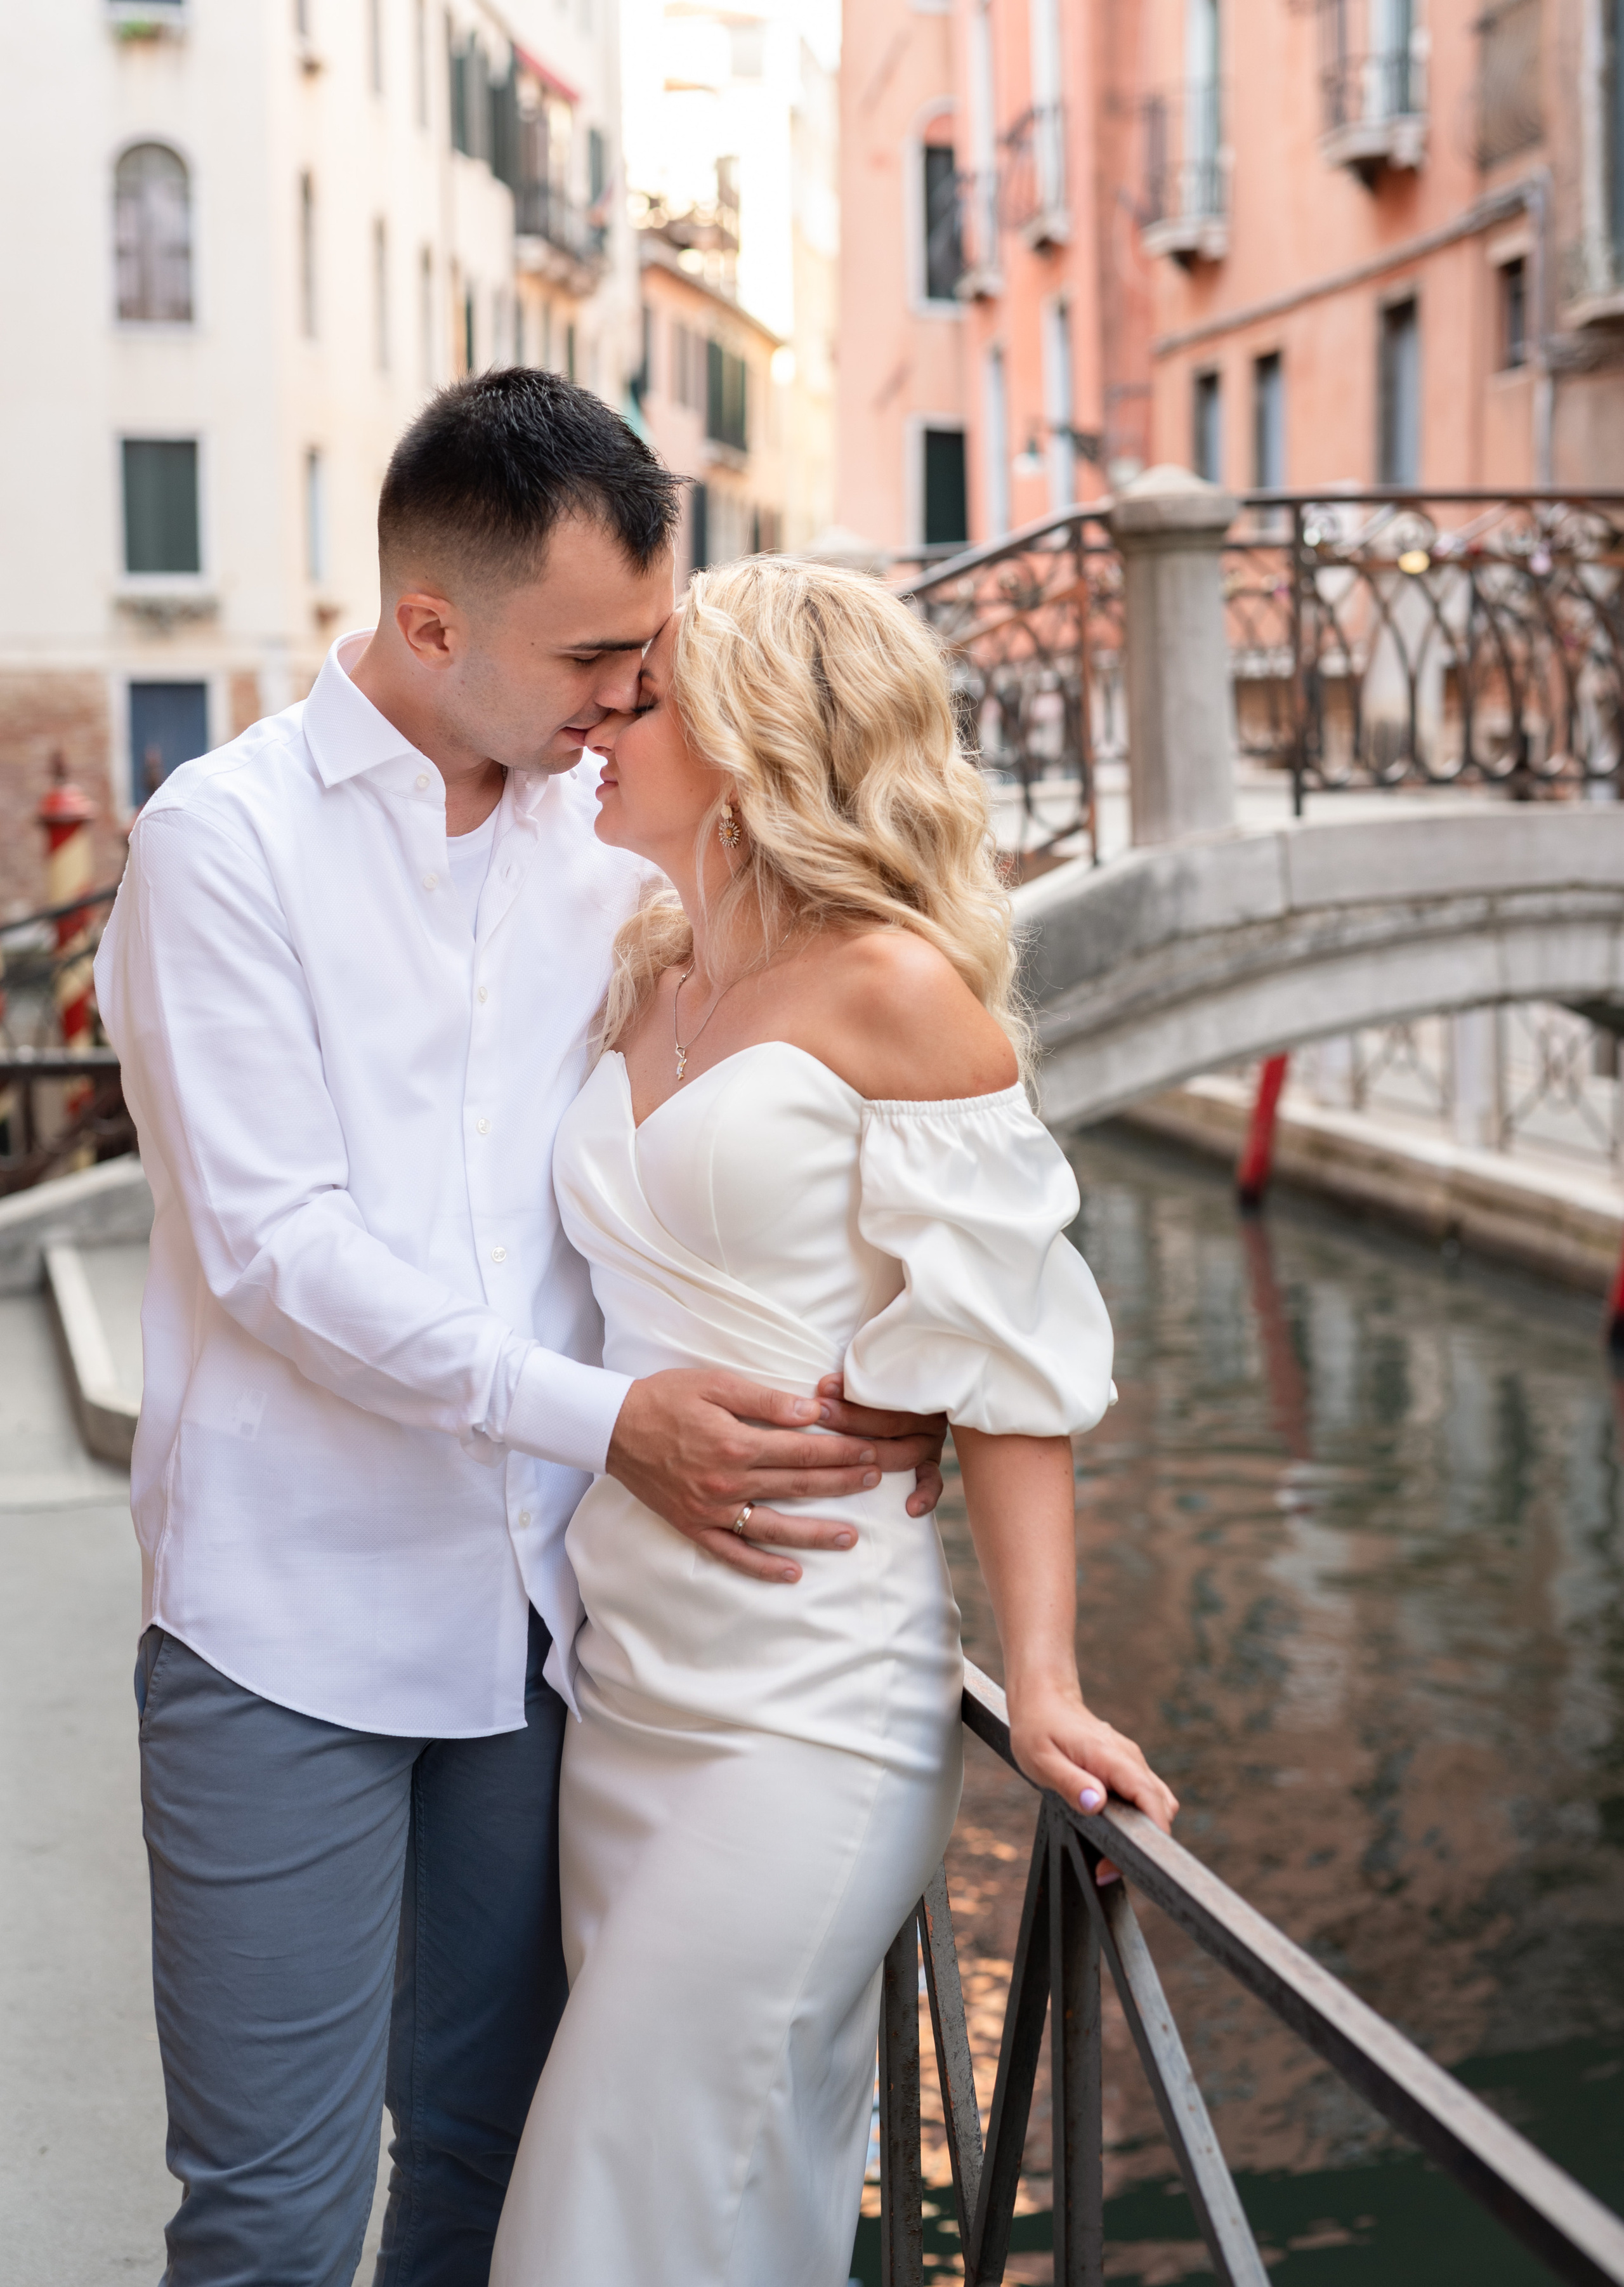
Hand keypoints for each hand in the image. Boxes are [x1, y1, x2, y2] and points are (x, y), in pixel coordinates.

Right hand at [606, 1367, 893, 1582]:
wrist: (613, 1428)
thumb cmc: (666, 1398)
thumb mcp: (716, 1384)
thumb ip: (765, 1400)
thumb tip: (813, 1411)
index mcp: (736, 1443)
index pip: (802, 1450)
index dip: (841, 1451)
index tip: (870, 1450)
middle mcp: (727, 1482)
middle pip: (797, 1486)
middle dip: (841, 1482)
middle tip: (875, 1480)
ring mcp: (711, 1510)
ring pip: (774, 1527)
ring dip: (815, 1532)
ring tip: (852, 1536)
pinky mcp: (694, 1527)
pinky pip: (733, 1553)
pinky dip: (763, 1566)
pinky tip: (793, 1573)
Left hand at [814, 1374, 946, 1518]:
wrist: (917, 1386)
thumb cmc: (879, 1376)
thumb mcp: (873, 1367)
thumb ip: (858, 1371)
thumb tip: (824, 1384)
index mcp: (917, 1388)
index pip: (885, 1390)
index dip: (852, 1390)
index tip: (823, 1387)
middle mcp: (927, 1416)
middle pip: (891, 1423)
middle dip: (851, 1419)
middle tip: (820, 1413)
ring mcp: (929, 1441)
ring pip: (904, 1454)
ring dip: (870, 1454)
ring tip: (838, 1453)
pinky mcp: (931, 1463)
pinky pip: (933, 1481)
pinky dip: (925, 1495)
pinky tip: (910, 1508)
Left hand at [1006, 1674, 1178, 1884]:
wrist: (1043, 1699)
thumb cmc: (1038, 1728)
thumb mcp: (1041, 1759)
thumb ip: (1070, 1783)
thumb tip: (1097, 1804)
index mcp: (1111, 1757)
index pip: (1150, 1799)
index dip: (1148, 1834)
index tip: (1122, 1861)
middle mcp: (1130, 1759)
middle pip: (1159, 1807)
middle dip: (1143, 1841)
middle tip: (1105, 1865)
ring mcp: (1131, 1761)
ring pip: (1157, 1802)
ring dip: (1142, 1829)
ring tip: (1108, 1850)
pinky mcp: (1127, 1766)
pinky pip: (1145, 1795)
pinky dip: (1138, 1816)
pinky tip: (1111, 1826)